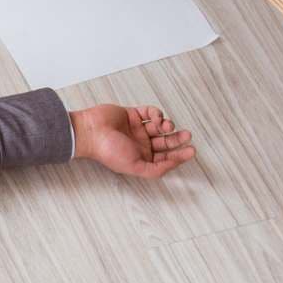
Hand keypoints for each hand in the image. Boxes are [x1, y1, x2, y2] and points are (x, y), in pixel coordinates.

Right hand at [71, 103, 196, 179]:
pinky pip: (150, 113)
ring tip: (167, 126)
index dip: (179, 155)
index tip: (191, 150)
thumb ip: (155, 170)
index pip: (165, 157)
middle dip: (177, 139)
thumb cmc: (108, 151)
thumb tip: (173, 165)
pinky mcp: (133, 114)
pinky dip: (156, 114)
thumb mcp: (135, 167)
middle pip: (166, 142)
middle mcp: (141, 144)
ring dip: (167, 126)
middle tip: (187, 135)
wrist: (91, 131)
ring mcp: (137, 129)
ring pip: (160, 127)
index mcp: (141, 158)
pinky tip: (156, 118)